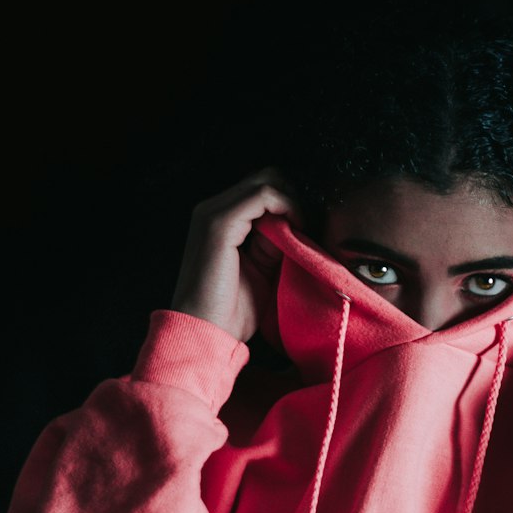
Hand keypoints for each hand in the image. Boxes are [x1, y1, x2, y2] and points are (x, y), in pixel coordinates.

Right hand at [170, 168, 300, 340]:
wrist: (205, 333)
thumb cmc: (232, 311)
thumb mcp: (262, 270)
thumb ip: (275, 244)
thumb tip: (298, 226)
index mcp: (220, 219)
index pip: (263, 189)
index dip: (290, 203)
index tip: (307, 229)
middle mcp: (213, 209)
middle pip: (266, 178)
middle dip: (293, 198)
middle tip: (306, 228)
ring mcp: (213, 213)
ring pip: (267, 181)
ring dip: (292, 202)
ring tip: (301, 231)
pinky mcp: (220, 223)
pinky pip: (264, 195)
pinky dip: (287, 206)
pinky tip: (295, 230)